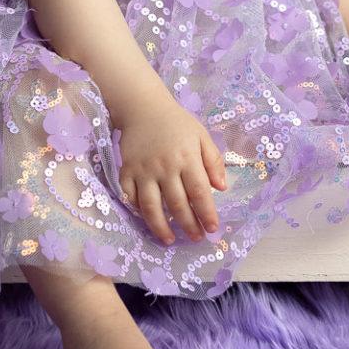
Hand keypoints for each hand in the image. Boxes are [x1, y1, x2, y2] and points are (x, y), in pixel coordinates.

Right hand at [110, 92, 228, 245]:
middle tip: (196, 238)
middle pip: (177, 204)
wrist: (144, 108)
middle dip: (188, 225)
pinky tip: (147, 220)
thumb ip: (213, 161)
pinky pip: (130, 197)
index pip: (200, 192)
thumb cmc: (177, 123)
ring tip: (170, 240)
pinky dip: (137, 212)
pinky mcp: (126, 171)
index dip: (206, 213)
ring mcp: (143, 170)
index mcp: (187, 157)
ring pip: (151, 207)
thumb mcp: (201, 136)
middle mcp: (165, 166)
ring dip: (161, 227)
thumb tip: (222, 188)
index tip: (212, 229)